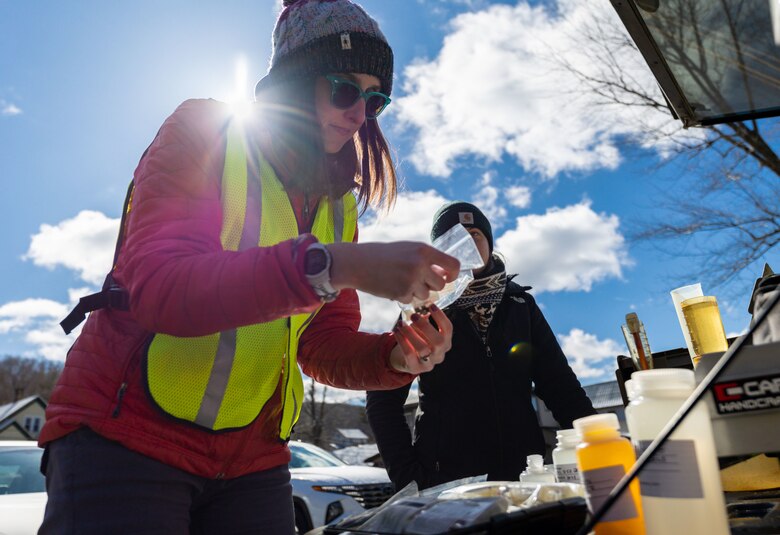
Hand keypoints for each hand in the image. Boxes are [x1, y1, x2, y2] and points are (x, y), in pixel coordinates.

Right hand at [328, 241, 459, 302]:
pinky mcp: (402, 293)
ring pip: (427, 295)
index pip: (453, 264)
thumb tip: (444, 275)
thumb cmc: (382, 255)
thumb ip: (426, 260)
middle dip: (432, 286)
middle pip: (441, 284)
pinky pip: (412, 300)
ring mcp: (411, 280)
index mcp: (424, 250)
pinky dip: (404, 296)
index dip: (453, 274)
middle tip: (419, 282)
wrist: (356, 263)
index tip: (447, 278)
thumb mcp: (407, 249)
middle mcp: (420, 264)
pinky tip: (392, 286)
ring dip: (417, 292)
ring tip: (401, 281)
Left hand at [388, 304, 451, 373]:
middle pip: (439, 342)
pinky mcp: (415, 368)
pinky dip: (402, 341)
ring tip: (401, 323)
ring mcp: (429, 364)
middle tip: (413, 315)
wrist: (405, 360)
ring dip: (410, 333)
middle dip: (426, 326)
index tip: (431, 306)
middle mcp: (440, 354)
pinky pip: (409, 354)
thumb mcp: (423, 331)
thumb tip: (420, 305)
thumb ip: (424, 320)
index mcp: (445, 342)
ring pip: (423, 349)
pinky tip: (396, 331)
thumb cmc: (417, 341)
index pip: (448, 329)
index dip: (441, 317)